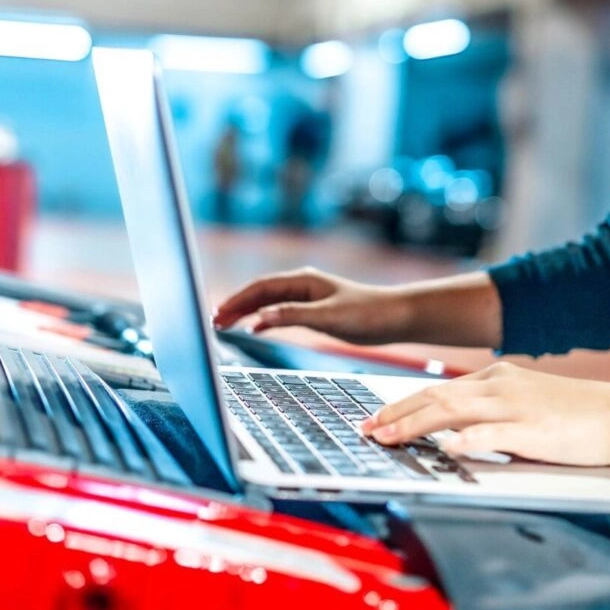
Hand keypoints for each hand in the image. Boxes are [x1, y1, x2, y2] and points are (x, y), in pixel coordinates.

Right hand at [212, 267, 414, 344]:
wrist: (397, 317)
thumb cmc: (367, 314)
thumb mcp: (328, 317)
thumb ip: (293, 316)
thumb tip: (259, 319)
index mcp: (304, 281)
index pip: (260, 288)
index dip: (237, 300)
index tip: (217, 313)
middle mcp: (303, 284)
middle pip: (260, 292)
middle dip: (235, 305)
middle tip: (212, 321)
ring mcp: (309, 296)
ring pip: (268, 301)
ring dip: (246, 311)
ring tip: (224, 324)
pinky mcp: (316, 309)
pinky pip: (281, 311)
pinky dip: (264, 318)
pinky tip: (254, 328)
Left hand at [363, 361, 609, 466]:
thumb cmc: (575, 416)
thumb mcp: (522, 405)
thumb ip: (488, 414)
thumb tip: (451, 433)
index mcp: (495, 381)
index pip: (436, 391)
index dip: (401, 406)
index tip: (375, 420)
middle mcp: (499, 388)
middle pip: (435, 398)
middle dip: (395, 416)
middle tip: (366, 432)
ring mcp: (516, 407)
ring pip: (454, 411)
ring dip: (416, 425)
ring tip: (388, 438)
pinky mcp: (536, 431)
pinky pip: (496, 434)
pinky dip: (470, 439)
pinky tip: (450, 448)